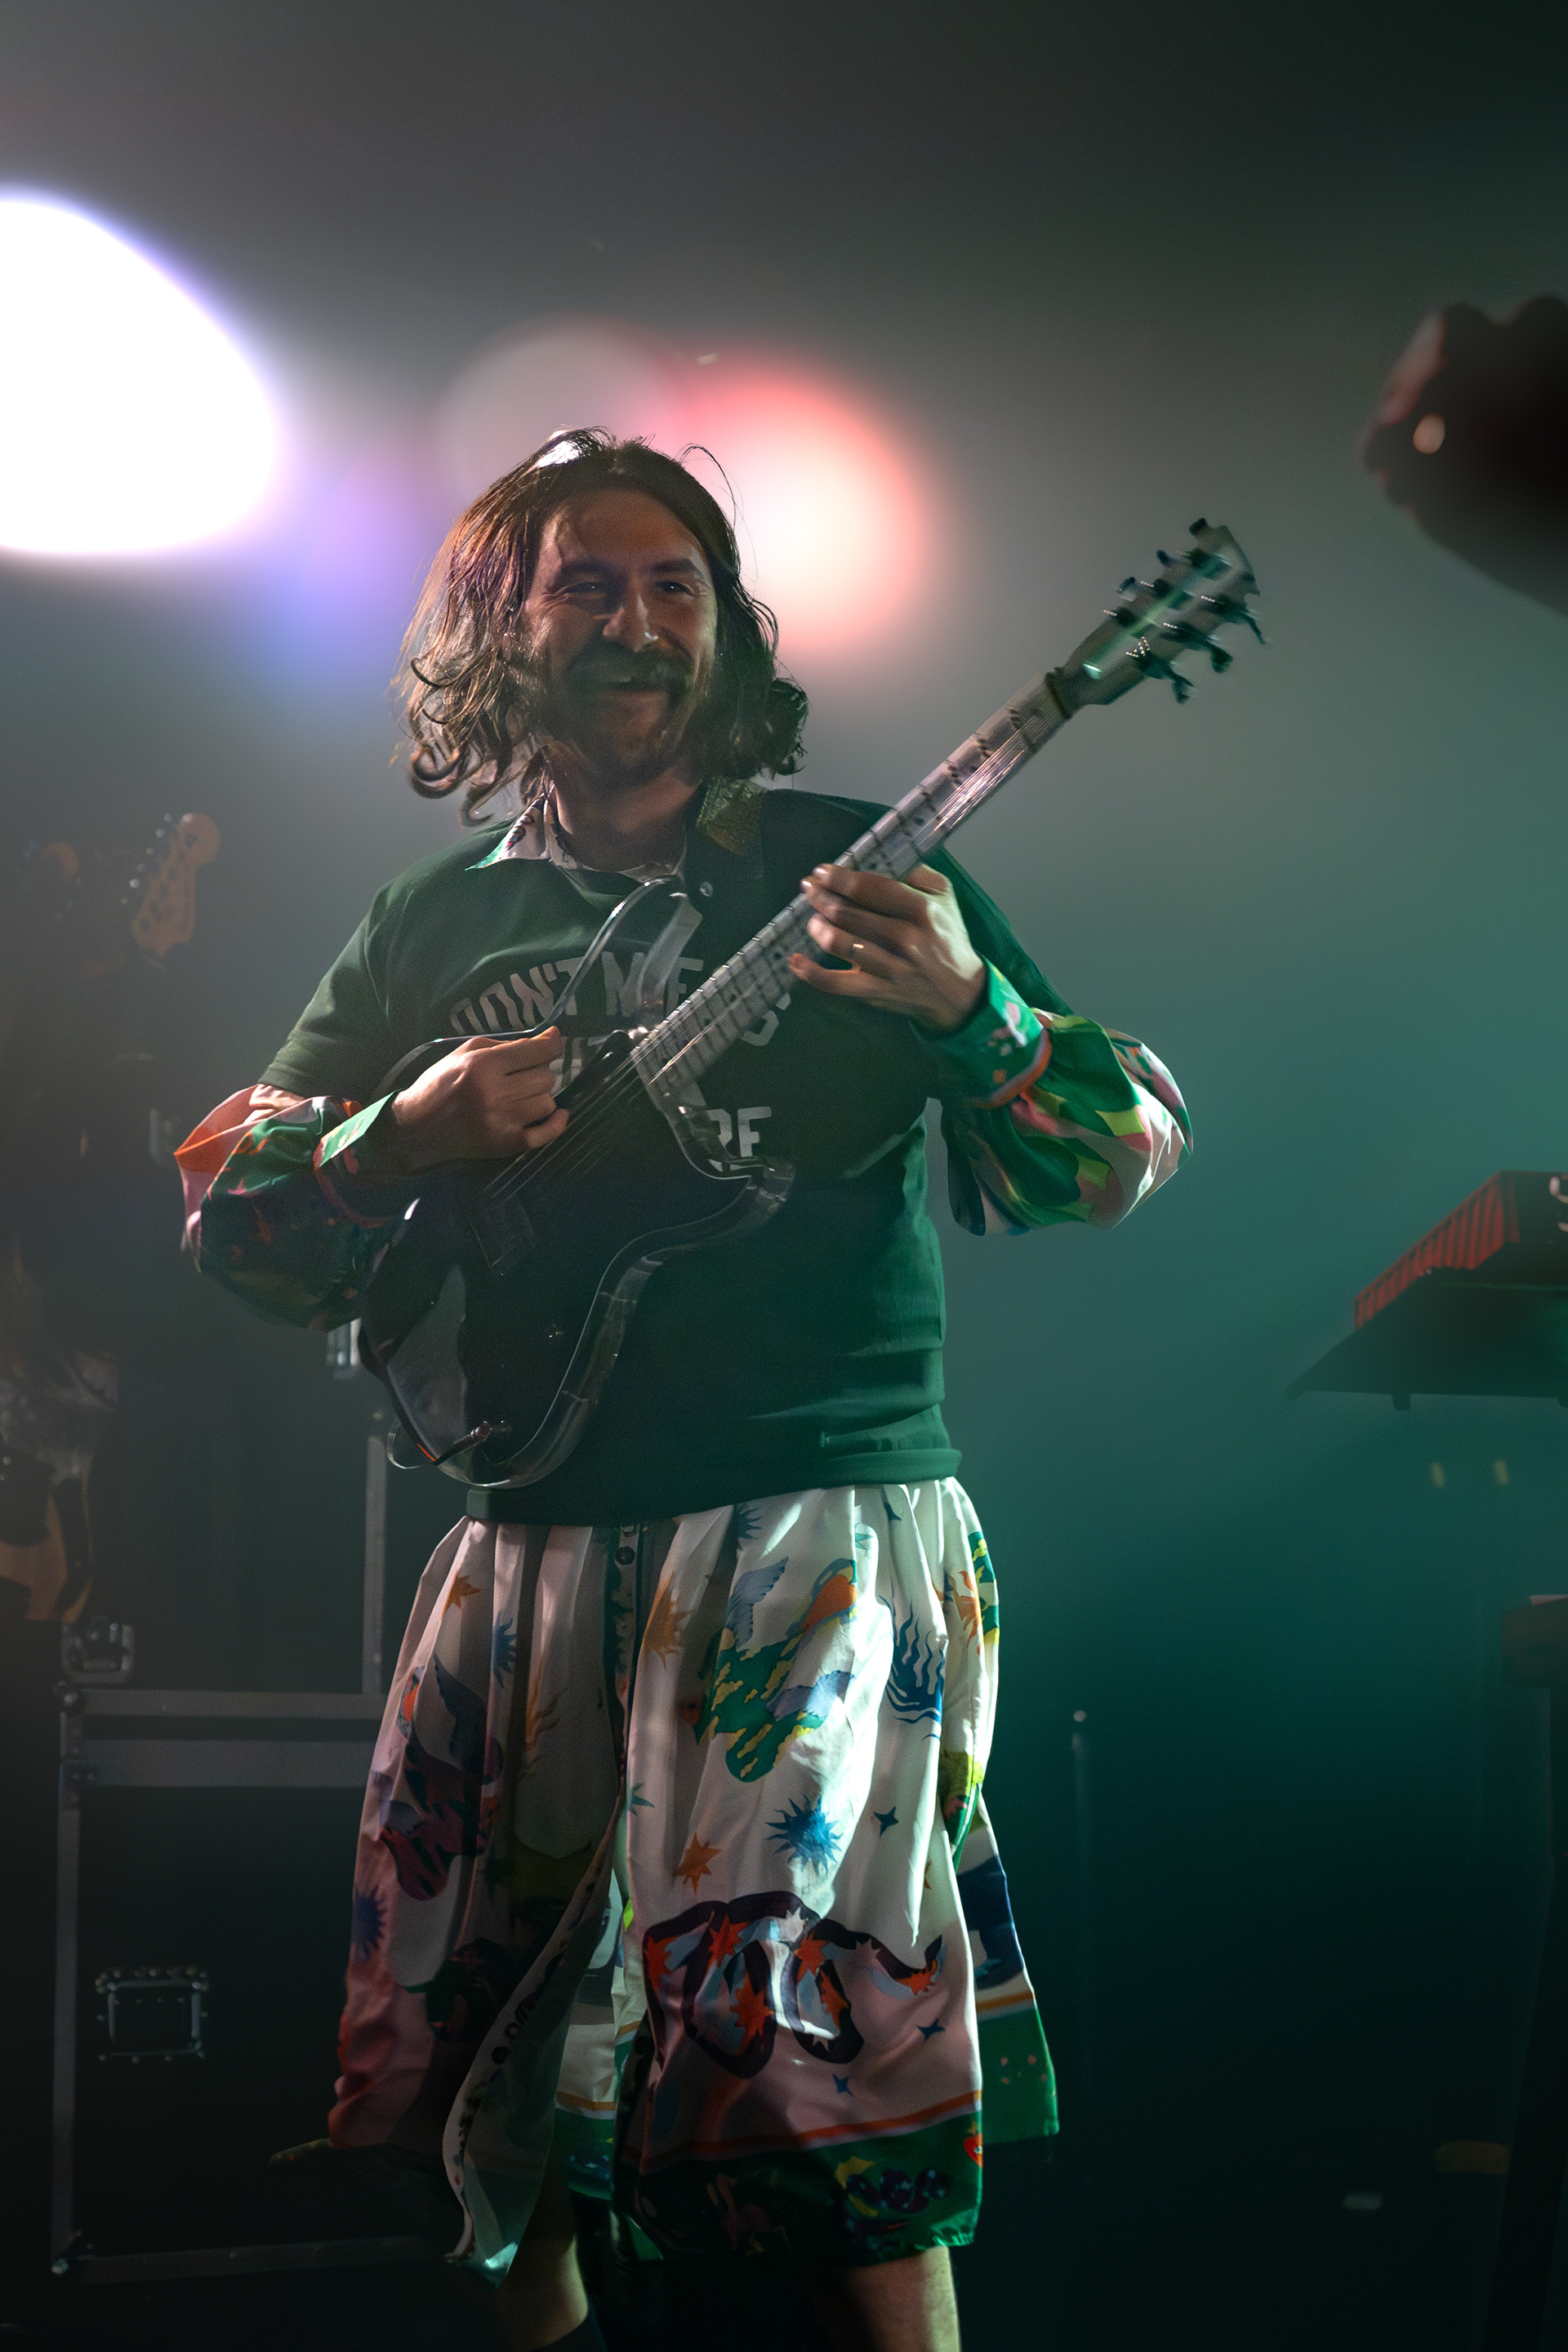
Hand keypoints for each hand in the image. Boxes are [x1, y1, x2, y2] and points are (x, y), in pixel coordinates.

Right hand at [363, 1031, 568, 1175]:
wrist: (417, 1128)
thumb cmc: (440, 1083)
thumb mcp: (465, 1052)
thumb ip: (506, 1043)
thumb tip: (547, 1037)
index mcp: (484, 1065)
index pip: (538, 1052)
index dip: (552, 1044)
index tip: (552, 1042)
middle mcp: (496, 1093)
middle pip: (545, 1077)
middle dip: (539, 1071)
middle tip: (522, 1074)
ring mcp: (504, 1121)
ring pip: (547, 1102)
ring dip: (540, 1095)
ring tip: (522, 1095)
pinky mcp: (507, 1144)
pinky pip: (548, 1133)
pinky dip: (557, 1122)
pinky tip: (556, 1113)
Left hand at [789, 864, 985, 1034]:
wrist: (959, 993)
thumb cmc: (947, 939)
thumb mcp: (945, 898)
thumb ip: (917, 874)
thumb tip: (881, 860)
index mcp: (921, 911)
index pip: (871, 888)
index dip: (839, 878)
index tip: (821, 872)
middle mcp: (905, 939)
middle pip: (849, 913)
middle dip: (822, 898)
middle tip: (808, 889)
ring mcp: (889, 968)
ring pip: (840, 944)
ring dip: (818, 928)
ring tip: (812, 919)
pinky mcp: (876, 992)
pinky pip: (836, 984)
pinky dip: (811, 973)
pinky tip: (796, 960)